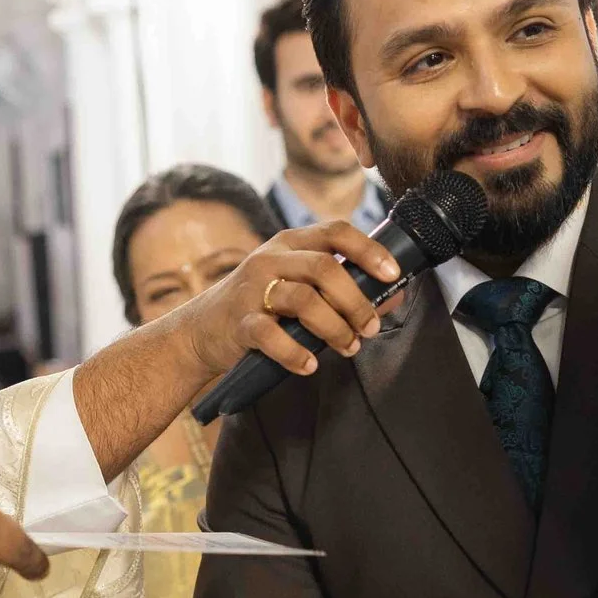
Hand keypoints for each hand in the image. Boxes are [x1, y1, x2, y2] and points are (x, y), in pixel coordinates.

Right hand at [176, 221, 400, 379]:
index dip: (368, 250)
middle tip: (371, 328)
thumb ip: (342, 288)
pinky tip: (310, 365)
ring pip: (303, 301)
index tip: (392, 274)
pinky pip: (272, 336)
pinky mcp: (239, 322)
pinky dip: (296, 353)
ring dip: (335, 329)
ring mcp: (252, 289)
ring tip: (348, 347)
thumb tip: (395, 295)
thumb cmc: (263, 307)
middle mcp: (271, 259)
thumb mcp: (298, 286)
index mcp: (290, 243)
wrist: (202, 330)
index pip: (335, 232)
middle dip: (356, 301)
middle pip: (324, 268)